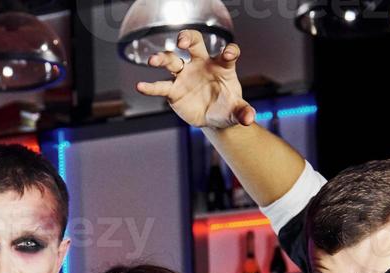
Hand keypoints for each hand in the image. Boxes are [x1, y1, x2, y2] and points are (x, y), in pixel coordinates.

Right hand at [137, 30, 254, 130]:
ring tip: (153, 60)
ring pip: (172, 60)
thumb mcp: (237, 111)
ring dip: (162, 58)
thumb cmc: (227, 107)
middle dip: (187, 38)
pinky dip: (150, 87)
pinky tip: (141, 86)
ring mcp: (185, 75)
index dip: (229, 51)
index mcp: (222, 65)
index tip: (228, 53)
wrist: (213, 117)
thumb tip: (249, 117)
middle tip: (181, 42)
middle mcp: (202, 64)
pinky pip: (160, 86)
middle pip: (194, 43)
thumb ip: (243, 112)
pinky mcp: (173, 90)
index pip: (228, 53)